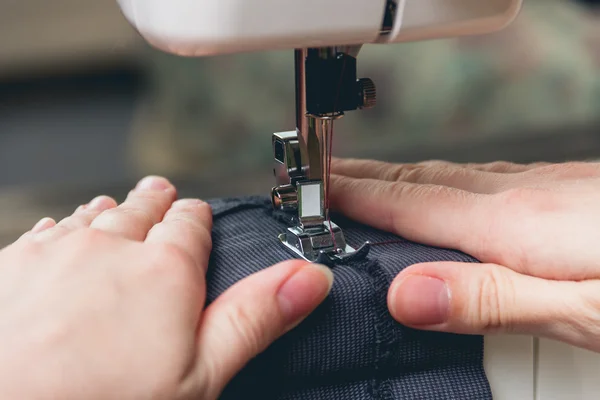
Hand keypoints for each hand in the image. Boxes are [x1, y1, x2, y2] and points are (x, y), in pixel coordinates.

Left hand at [0, 176, 332, 399]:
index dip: (197, 218)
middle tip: (161, 196)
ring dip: (109, 212)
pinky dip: (62, 229)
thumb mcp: (199, 376)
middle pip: (141, 208)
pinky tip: (62, 235)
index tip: (198, 217)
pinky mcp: (11, 264)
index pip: (191, 221)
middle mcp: (109, 246)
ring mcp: (55, 251)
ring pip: (93, 214)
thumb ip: (255, 317)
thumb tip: (309, 278)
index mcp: (164, 270)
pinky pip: (46, 229)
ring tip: (116, 209)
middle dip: (155, 203)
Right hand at [330, 158, 599, 351]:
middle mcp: (524, 193)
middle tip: (325, 176)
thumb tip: (405, 295)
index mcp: (514, 223)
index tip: (314, 189)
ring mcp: (548, 184)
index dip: (354, 195)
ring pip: (451, 175)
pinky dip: (445, 182)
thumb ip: (492, 300)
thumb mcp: (585, 311)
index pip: (410, 204)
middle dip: (364, 176)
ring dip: (401, 178)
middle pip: (421, 179)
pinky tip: (453, 192)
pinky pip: (484, 178)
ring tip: (372, 183)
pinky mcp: (571, 186)